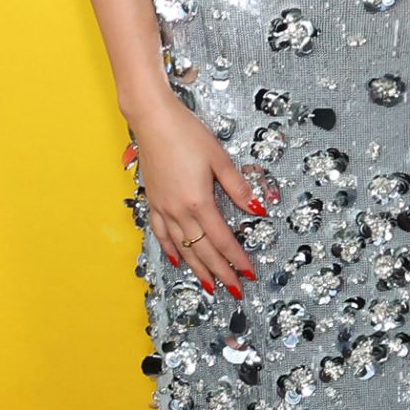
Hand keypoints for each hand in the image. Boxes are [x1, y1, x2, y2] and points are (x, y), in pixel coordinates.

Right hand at [130, 104, 270, 294]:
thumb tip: (258, 209)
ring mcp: (163, 208)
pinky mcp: (154, 201)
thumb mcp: (219, 158)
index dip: (237, 259)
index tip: (248, 273)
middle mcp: (179, 210)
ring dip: (197, 268)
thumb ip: (238, 187)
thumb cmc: (186, 133)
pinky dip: (171, 249)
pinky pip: (162, 233)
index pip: (223, 240)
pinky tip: (177, 259)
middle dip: (220, 272)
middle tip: (234, 290)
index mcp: (199, 202)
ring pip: (182, 247)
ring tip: (209, 285)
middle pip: (203, 250)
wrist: (152, 119)